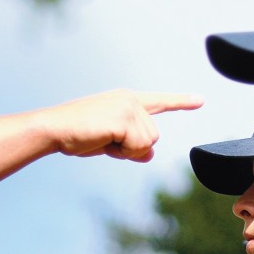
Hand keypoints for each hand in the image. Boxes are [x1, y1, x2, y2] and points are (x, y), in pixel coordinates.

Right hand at [39, 89, 202, 161]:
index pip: (158, 101)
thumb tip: (150, 153)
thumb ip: (131, 145)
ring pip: (148, 142)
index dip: (180, 102)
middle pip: (154, 135)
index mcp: (125, 100)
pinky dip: (122, 151)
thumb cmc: (76, 135)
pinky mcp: (123, 117)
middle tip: (105, 141)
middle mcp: (130, 100)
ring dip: (126, 150)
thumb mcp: (109, 142)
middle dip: (132, 148)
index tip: (200, 100)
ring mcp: (128, 107)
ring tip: (102, 139)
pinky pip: (138, 145)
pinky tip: (103, 140)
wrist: (54, 129)